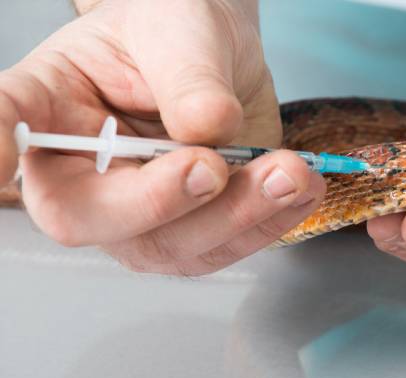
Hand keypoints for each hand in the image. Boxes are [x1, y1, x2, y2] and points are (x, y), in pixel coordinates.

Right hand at [0, 0, 325, 274]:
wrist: (218, 52)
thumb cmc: (176, 29)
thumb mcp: (179, 30)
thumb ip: (188, 78)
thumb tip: (208, 131)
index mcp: (49, 109)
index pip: (4, 127)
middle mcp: (85, 173)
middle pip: (91, 219)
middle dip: (159, 202)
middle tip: (212, 165)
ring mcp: (140, 212)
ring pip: (172, 246)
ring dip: (238, 218)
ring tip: (290, 173)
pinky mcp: (196, 228)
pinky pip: (227, 246)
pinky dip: (272, 223)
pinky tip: (301, 187)